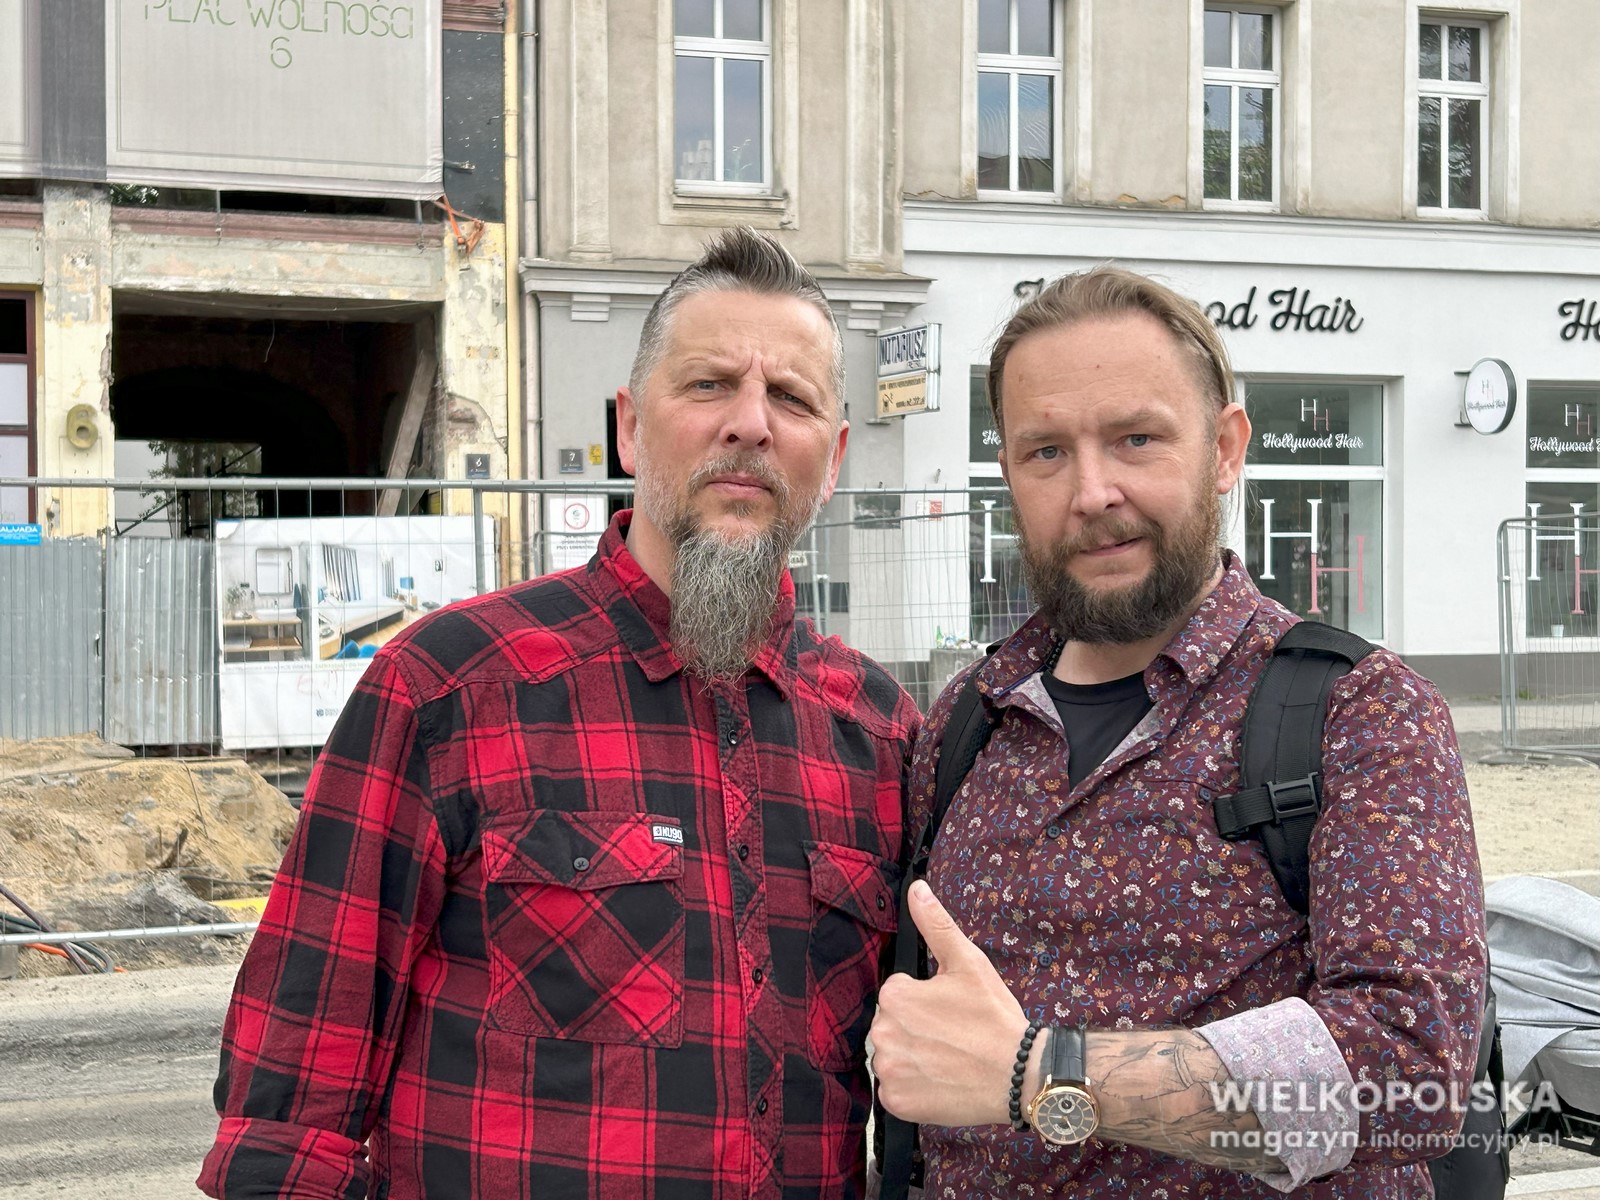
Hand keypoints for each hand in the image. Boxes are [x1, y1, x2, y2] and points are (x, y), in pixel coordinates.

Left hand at [868, 880, 1037, 1125]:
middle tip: (953, 1037)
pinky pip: (894, 1091)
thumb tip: (916, 889)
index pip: (898, 995)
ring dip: (913, 1058)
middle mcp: (883, 1032)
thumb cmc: (994, 1016)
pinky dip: (913, 1089)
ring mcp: (888, 1070)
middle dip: (916, 1029)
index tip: (952, 1013)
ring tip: (948, 1059)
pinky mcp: (896, 1102)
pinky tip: (940, 1082)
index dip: (927, 1003)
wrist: (1019, 1073)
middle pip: (892, 1026)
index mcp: (895, 996)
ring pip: (893, 1057)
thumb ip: (936, 924)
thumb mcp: (968, 962)